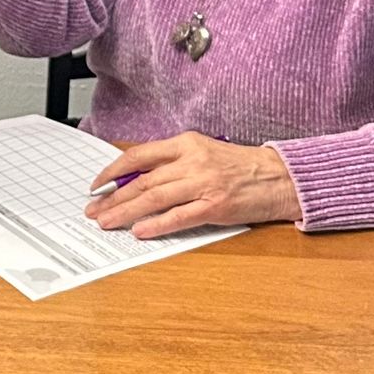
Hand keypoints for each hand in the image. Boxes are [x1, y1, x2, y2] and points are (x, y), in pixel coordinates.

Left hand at [86, 133, 299, 239]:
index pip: (139, 155)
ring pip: (154, 198)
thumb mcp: (203, 153)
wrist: (280, 177)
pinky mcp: (216, 206)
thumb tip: (135, 182)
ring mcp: (204, 183)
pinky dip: (156, 224)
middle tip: (93, 210)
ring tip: (107, 222)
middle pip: (142, 180)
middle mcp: (193, 161)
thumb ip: (172, 164)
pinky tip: (140, 231)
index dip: (113, 171)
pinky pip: (179, 217)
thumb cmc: (240, 167)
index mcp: (187, 143)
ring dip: (126, 212)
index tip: (97, 185)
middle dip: (113, 197)